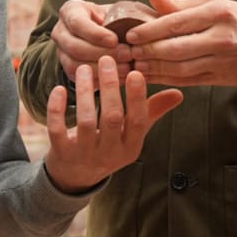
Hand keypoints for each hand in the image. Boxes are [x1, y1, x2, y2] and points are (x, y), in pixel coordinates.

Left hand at [44, 56, 183, 192]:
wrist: (76, 177)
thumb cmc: (110, 145)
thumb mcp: (132, 134)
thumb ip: (152, 111)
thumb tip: (179, 93)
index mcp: (131, 147)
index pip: (138, 121)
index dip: (138, 98)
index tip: (135, 72)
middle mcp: (110, 153)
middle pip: (112, 118)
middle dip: (110, 87)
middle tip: (106, 59)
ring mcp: (85, 155)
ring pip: (86, 122)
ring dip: (85, 93)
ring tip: (84, 68)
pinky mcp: (62, 154)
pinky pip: (58, 131)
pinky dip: (57, 110)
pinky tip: (59, 89)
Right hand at [51, 0, 132, 80]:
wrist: (104, 33)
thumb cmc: (114, 18)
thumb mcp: (119, 10)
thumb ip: (130, 13)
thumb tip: (147, 22)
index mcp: (70, 11)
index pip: (77, 23)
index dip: (96, 34)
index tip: (115, 39)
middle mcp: (61, 32)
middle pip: (75, 47)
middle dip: (102, 53)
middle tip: (126, 55)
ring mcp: (62, 53)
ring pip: (75, 65)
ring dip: (102, 69)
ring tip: (126, 67)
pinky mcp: (69, 70)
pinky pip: (81, 79)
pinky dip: (101, 79)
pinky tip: (120, 77)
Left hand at [125, 0, 236, 86]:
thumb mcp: (212, 3)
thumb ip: (179, 4)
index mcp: (217, 13)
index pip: (177, 23)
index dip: (150, 30)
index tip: (131, 35)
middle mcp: (220, 38)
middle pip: (176, 48)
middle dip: (147, 51)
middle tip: (126, 52)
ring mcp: (221, 60)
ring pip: (179, 67)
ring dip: (153, 68)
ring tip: (134, 65)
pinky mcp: (219, 78)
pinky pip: (186, 80)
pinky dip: (165, 79)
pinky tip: (150, 75)